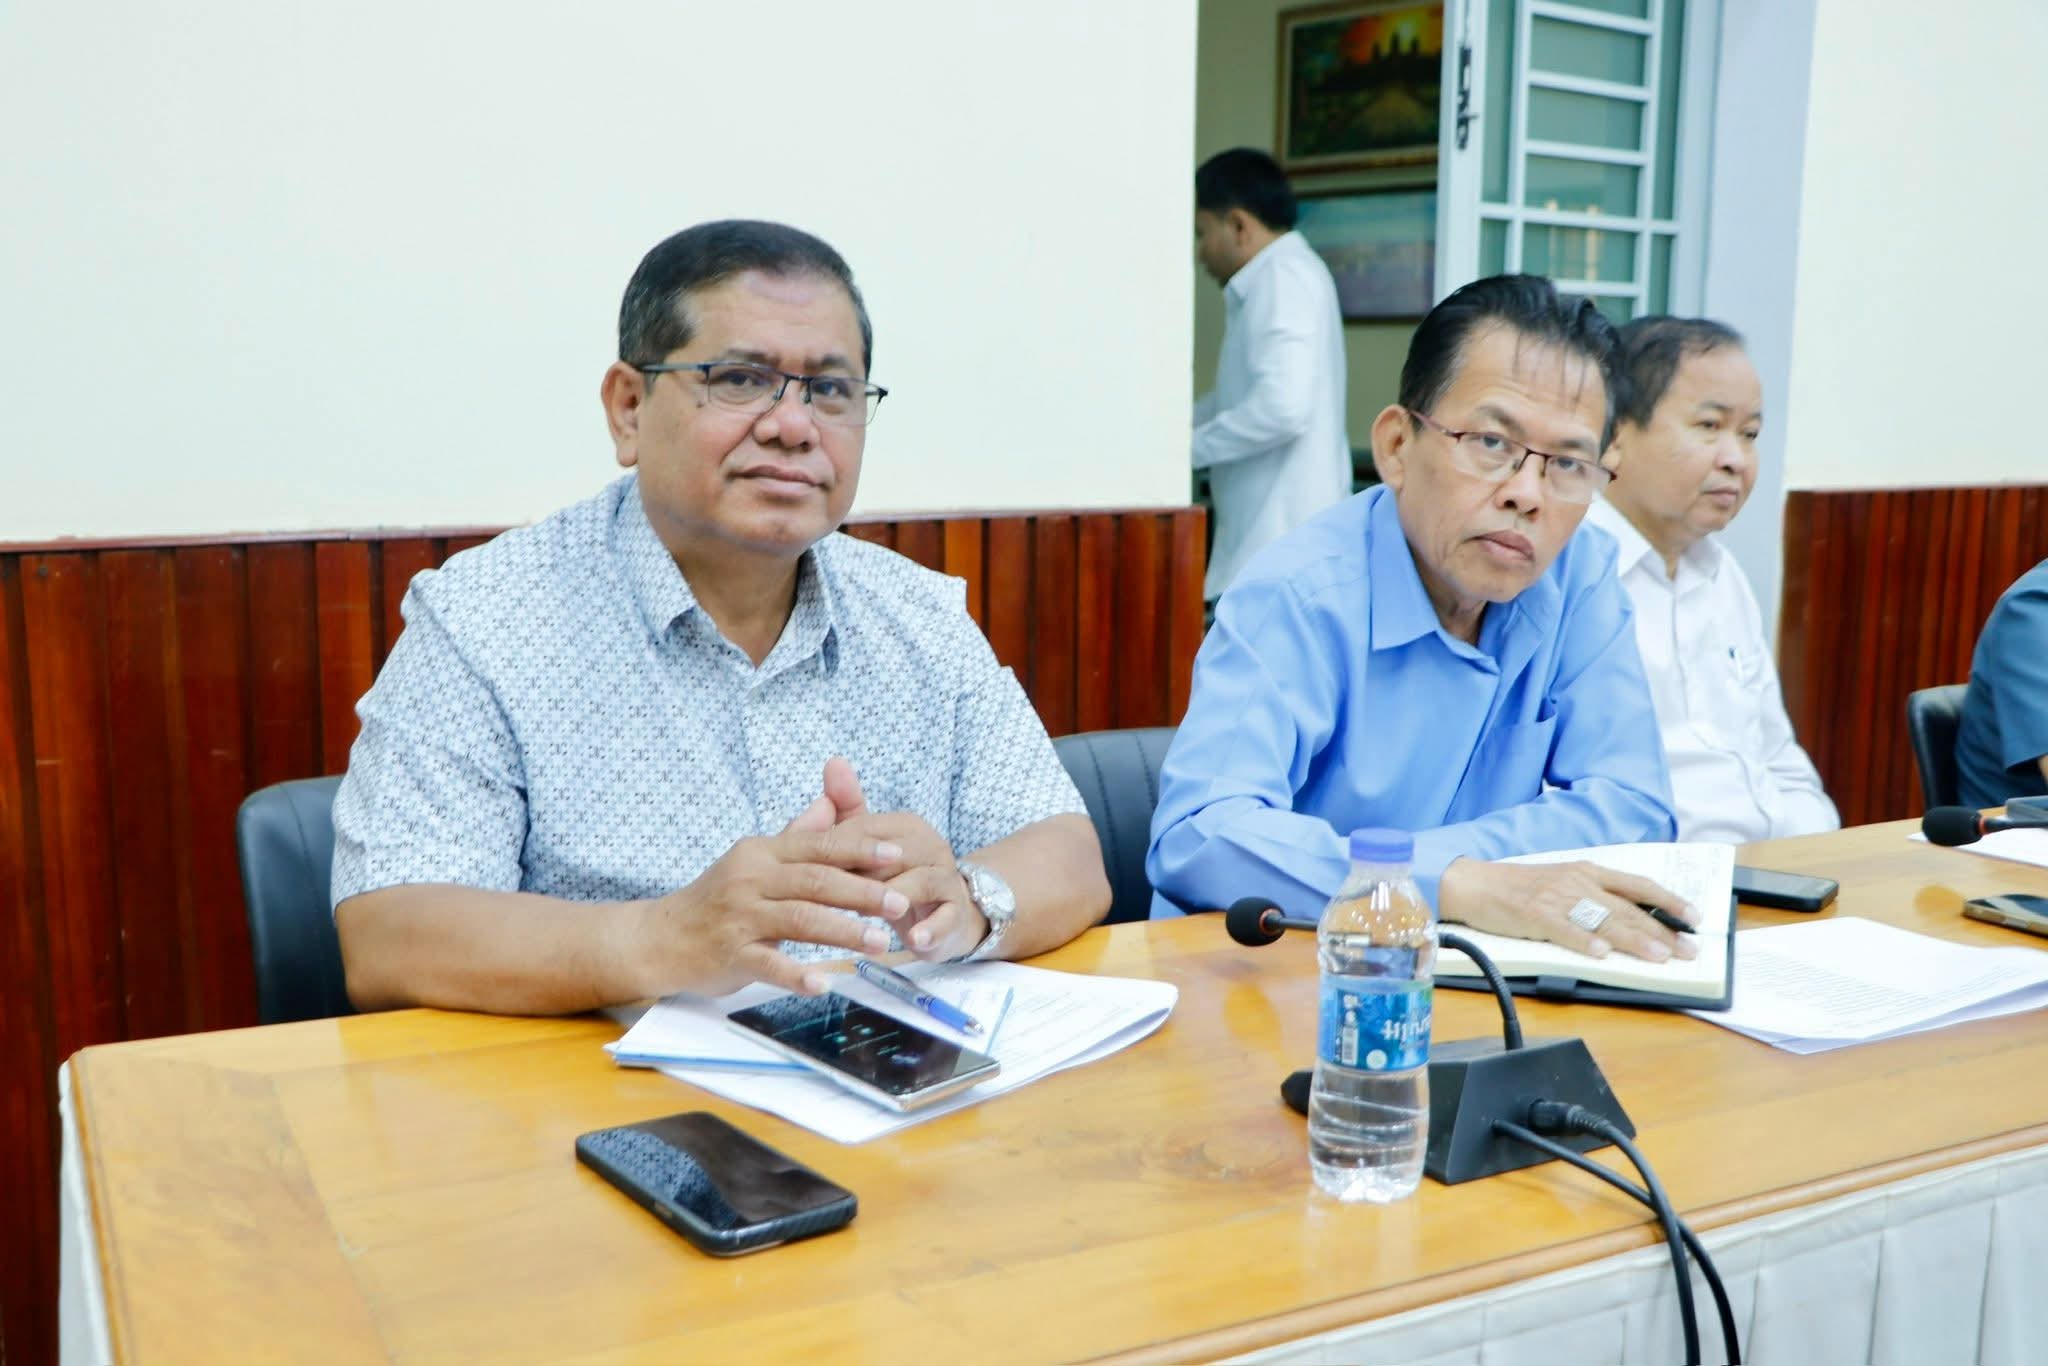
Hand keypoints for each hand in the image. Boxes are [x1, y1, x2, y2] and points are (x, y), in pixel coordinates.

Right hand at [634, 811, 908, 997]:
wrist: (660, 938)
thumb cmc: (717, 899)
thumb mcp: (754, 859)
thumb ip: (796, 834)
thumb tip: (830, 802)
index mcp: (762, 853)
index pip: (819, 846)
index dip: (860, 849)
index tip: (898, 854)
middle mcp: (751, 879)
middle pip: (816, 881)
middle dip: (863, 891)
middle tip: (901, 903)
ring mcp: (740, 917)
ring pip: (800, 920)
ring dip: (844, 931)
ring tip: (881, 943)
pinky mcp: (730, 954)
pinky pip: (768, 964)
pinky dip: (798, 975)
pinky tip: (825, 983)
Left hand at [810, 756, 986, 961]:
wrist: (945, 915)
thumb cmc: (895, 879)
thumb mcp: (866, 848)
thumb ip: (845, 810)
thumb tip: (833, 760)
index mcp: (904, 826)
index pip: (864, 830)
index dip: (833, 850)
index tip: (801, 873)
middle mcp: (930, 845)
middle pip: (891, 855)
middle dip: (859, 876)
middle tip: (823, 899)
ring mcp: (946, 878)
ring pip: (919, 883)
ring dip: (893, 901)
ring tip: (867, 921)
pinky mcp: (957, 913)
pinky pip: (946, 918)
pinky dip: (930, 929)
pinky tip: (913, 941)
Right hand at [1438, 857, 1699, 962]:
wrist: (1475, 883)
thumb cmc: (1520, 888)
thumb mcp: (1564, 884)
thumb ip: (1594, 898)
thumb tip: (1631, 922)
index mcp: (1588, 872)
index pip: (1639, 885)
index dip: (1669, 901)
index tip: (1695, 918)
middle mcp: (1578, 882)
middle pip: (1628, 908)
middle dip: (1662, 930)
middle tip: (1688, 950)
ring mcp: (1557, 898)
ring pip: (1603, 920)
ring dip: (1634, 939)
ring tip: (1658, 956)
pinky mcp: (1535, 914)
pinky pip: (1564, 929)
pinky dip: (1583, 941)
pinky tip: (1601, 954)